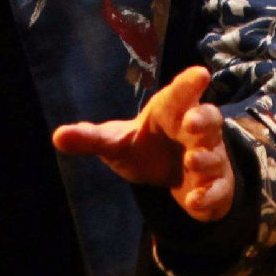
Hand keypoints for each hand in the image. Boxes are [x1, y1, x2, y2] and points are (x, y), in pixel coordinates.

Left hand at [52, 66, 235, 222]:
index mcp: (170, 113)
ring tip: (192, 161)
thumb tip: (58, 136)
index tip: (200, 74)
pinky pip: (217, 189)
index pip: (181, 94)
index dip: (189, 84)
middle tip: (190, 123)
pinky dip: (208, 195)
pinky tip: (194, 201)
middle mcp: (194, 132)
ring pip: (214, 153)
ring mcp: (209, 158)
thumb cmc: (145, 148)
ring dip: (205, 158)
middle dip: (203, 119)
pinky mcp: (214, 187)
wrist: (172, 178)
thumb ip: (91, 138)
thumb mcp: (117, 143)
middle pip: (208, 118)